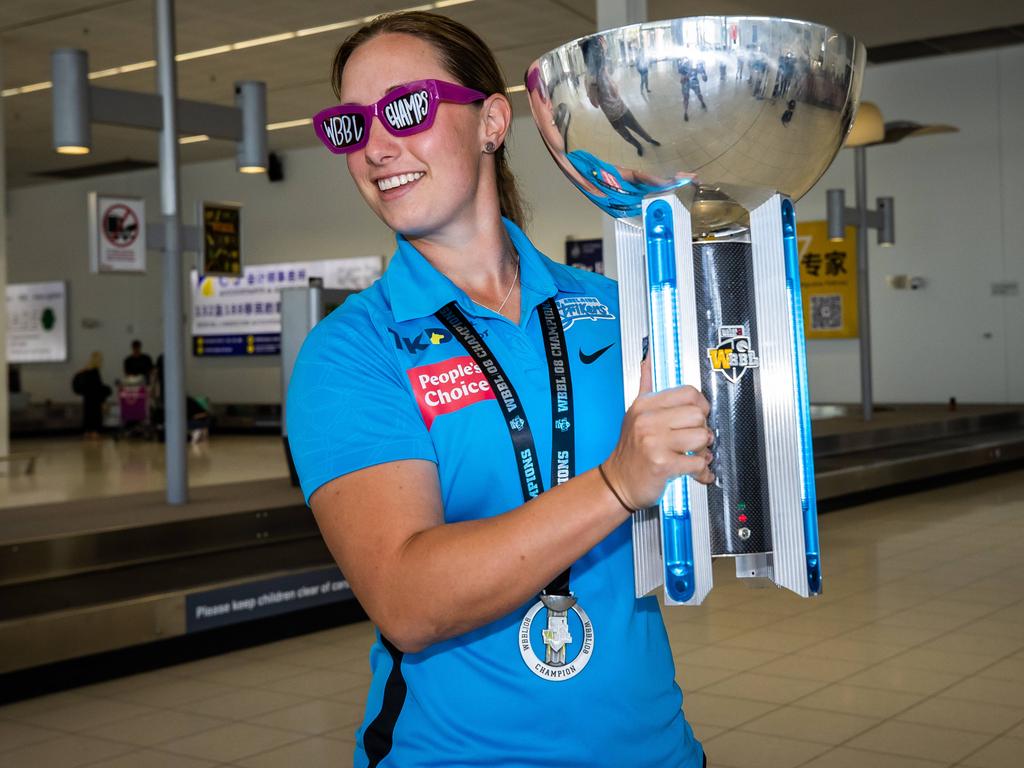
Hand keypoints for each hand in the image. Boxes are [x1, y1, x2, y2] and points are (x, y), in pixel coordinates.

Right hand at [603, 356, 713, 508]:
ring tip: (691, 455)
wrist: (617, 483)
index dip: (700, 406)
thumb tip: (647, 360)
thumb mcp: (634, 414)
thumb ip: (645, 386)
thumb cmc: (630, 451)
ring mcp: (654, 442)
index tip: (697, 418)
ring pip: (702, 438)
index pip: (689, 393)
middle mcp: (647, 421)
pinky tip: (693, 472)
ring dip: (702, 452)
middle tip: (693, 440)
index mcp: (645, 405)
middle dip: (701, 430)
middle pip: (699, 415)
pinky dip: (701, 472)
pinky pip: (698, 463)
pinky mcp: (662, 465)